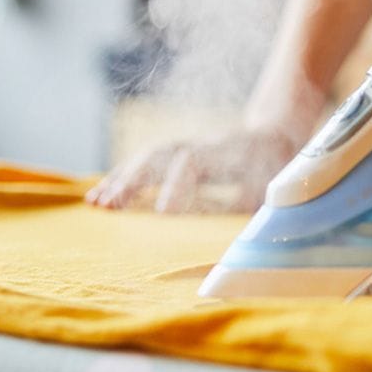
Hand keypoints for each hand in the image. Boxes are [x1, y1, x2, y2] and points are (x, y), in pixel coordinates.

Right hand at [86, 126, 301, 213]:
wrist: (273, 136)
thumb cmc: (275, 171)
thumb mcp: (274, 188)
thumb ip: (252, 205)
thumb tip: (238, 235)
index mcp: (229, 152)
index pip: (195, 162)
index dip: (177, 185)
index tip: (163, 213)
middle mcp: (203, 144)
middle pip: (162, 155)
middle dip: (134, 181)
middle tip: (110, 208)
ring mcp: (187, 146)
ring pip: (148, 158)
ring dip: (120, 179)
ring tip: (96, 203)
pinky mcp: (177, 154)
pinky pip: (144, 163)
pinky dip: (121, 178)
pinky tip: (100, 195)